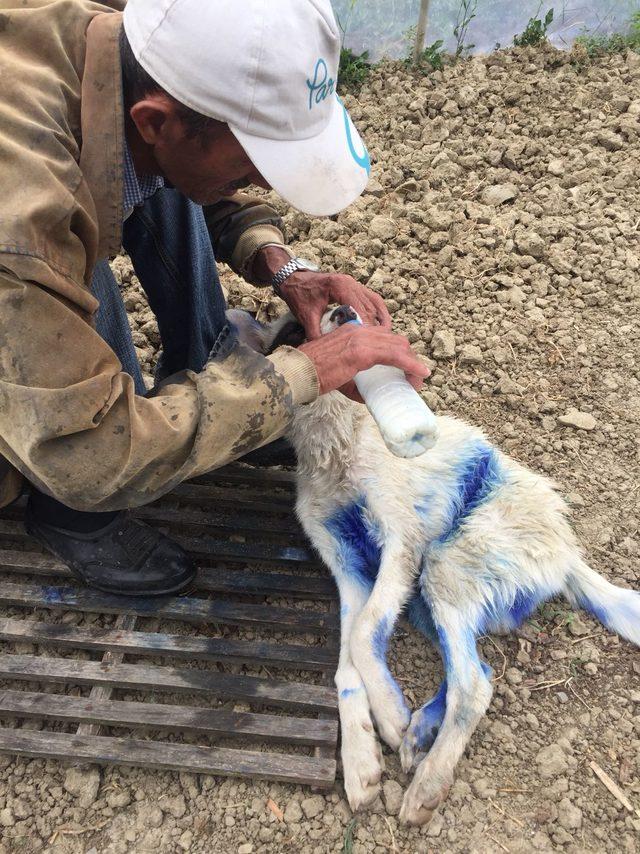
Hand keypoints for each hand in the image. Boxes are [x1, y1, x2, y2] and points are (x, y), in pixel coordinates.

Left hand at [280, 271, 390, 339]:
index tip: (370, 342)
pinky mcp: (355, 287)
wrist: (292, 279)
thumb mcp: (306, 316)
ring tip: (385, 336)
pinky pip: (373, 299)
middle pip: (369, 306)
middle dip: (375, 325)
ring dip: (380, 319)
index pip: (359, 307)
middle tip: (379, 343)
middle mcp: (350, 282)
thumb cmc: (298, 294)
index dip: (366, 325)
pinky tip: (383, 324)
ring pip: (374, 302)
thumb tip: (324, 353)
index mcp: (339, 286)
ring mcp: (354, 283)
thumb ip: (315, 333)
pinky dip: (379, 311)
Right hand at [299, 323, 428, 399]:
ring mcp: (361, 339)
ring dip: (412, 363)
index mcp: (351, 330)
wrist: (296, 372)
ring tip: (419, 377)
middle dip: (409, 357)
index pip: (383, 336)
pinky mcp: (362, 352)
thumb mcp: (337, 370)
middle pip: (395, 339)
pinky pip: (395, 356)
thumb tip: (370, 395)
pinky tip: (419, 373)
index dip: (398, 351)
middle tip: (415, 374)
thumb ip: (355, 379)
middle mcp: (358, 330)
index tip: (404, 366)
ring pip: (399, 346)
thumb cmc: (310, 372)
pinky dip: (410, 364)